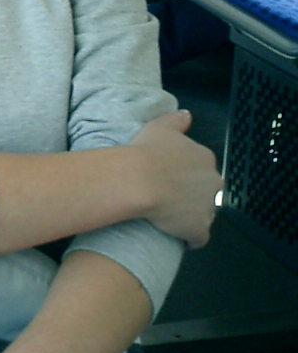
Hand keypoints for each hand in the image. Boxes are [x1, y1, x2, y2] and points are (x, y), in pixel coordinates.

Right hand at [131, 110, 221, 247]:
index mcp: (205, 159)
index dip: (185, 173)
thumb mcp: (159, 127)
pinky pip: (198, 237)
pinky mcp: (198, 230)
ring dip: (190, 214)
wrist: (140, 181)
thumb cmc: (148, 151)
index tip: (168, 176)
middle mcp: (213, 183)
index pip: (201, 169)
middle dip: (192, 194)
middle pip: (206, 191)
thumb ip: (176, 120)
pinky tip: (177, 236)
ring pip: (203, 213)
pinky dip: (189, 238)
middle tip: (167, 195)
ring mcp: (208, 208)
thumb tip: (187, 115)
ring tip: (168, 216)